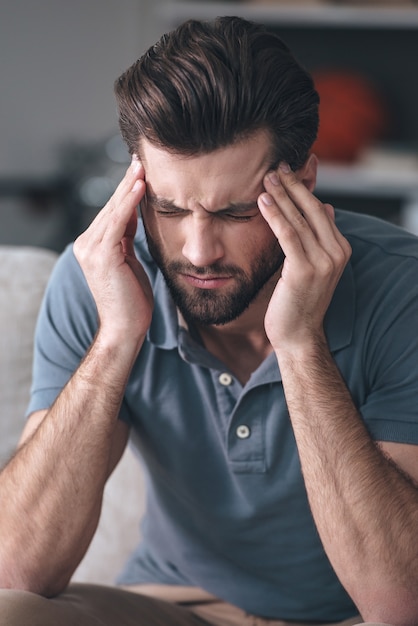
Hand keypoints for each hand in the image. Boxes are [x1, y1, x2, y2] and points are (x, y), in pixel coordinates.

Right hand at [73, 156, 153, 348]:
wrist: (125, 328)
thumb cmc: (132, 300)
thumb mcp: (129, 262)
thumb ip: (127, 239)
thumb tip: (135, 217)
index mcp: (92, 246)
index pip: (112, 213)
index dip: (126, 192)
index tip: (139, 172)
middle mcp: (86, 244)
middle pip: (111, 207)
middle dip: (127, 183)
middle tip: (141, 160)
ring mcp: (90, 249)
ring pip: (113, 211)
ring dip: (129, 186)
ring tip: (142, 166)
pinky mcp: (101, 255)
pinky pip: (117, 222)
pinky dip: (128, 203)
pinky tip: (140, 186)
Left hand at [258, 162, 350, 352]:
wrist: (298, 335)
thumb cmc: (299, 301)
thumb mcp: (312, 265)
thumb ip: (318, 238)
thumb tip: (327, 207)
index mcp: (339, 249)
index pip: (320, 210)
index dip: (304, 189)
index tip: (287, 172)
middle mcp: (336, 252)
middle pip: (312, 209)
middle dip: (293, 186)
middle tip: (276, 166)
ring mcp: (323, 261)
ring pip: (299, 219)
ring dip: (281, 196)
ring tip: (266, 177)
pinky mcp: (304, 269)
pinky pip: (288, 235)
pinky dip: (275, 215)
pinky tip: (263, 201)